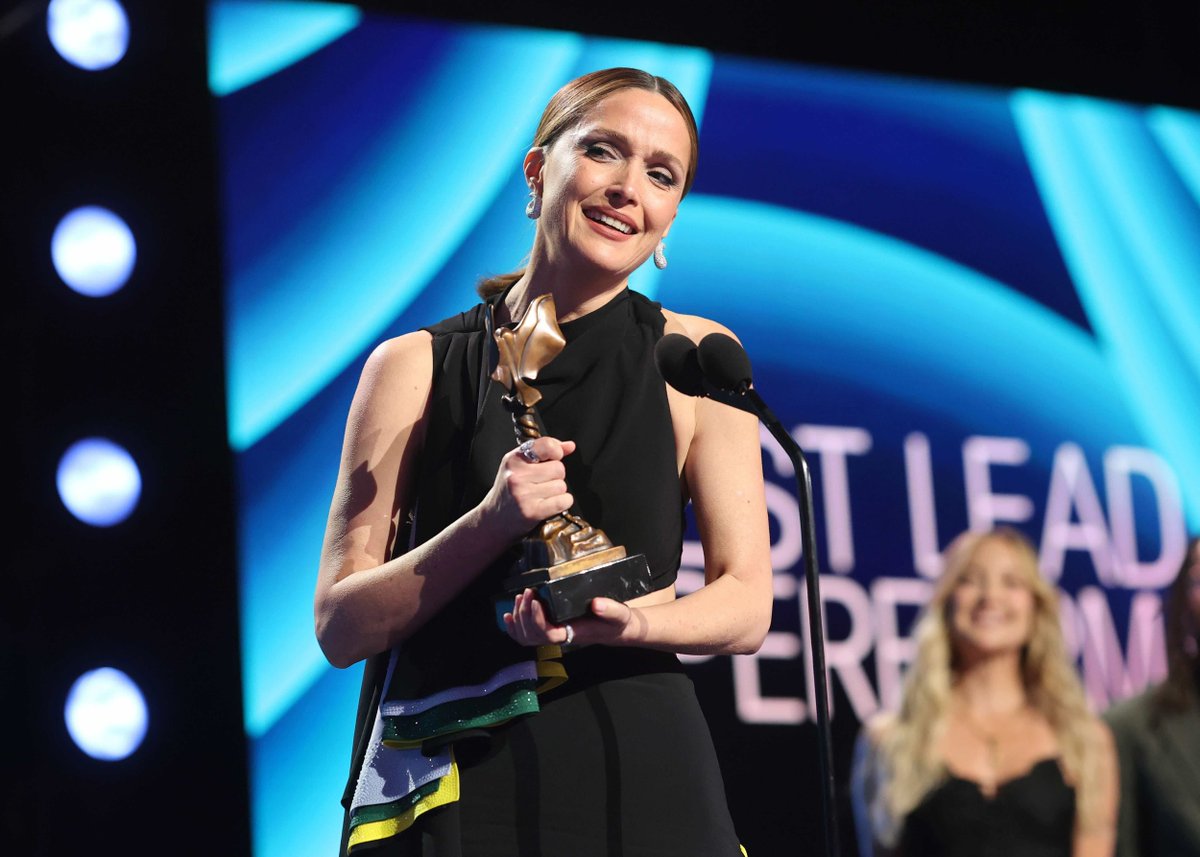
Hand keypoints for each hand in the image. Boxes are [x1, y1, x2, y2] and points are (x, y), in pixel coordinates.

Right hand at [483, 437, 575, 539]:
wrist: (494, 520)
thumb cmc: (509, 490)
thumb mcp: (520, 466)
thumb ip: (545, 452)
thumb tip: (570, 446)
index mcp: (513, 460)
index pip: (546, 445)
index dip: (556, 451)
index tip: (554, 457)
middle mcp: (517, 476)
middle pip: (559, 468)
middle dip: (555, 476)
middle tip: (541, 484)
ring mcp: (524, 494)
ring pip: (562, 486)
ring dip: (557, 492)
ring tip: (541, 495)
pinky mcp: (532, 512)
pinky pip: (563, 501)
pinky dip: (562, 503)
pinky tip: (548, 504)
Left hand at [503, 591, 643, 648]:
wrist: (615, 628)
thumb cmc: (616, 621)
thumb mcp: (619, 614)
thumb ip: (610, 609)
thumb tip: (597, 604)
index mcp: (573, 634)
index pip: (548, 635)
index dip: (537, 621)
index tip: (536, 601)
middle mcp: (559, 637)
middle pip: (532, 635)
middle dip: (525, 614)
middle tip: (527, 592)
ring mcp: (552, 635)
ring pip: (526, 637)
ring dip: (518, 617)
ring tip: (521, 596)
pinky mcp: (549, 629)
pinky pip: (526, 635)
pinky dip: (514, 627)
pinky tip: (508, 615)